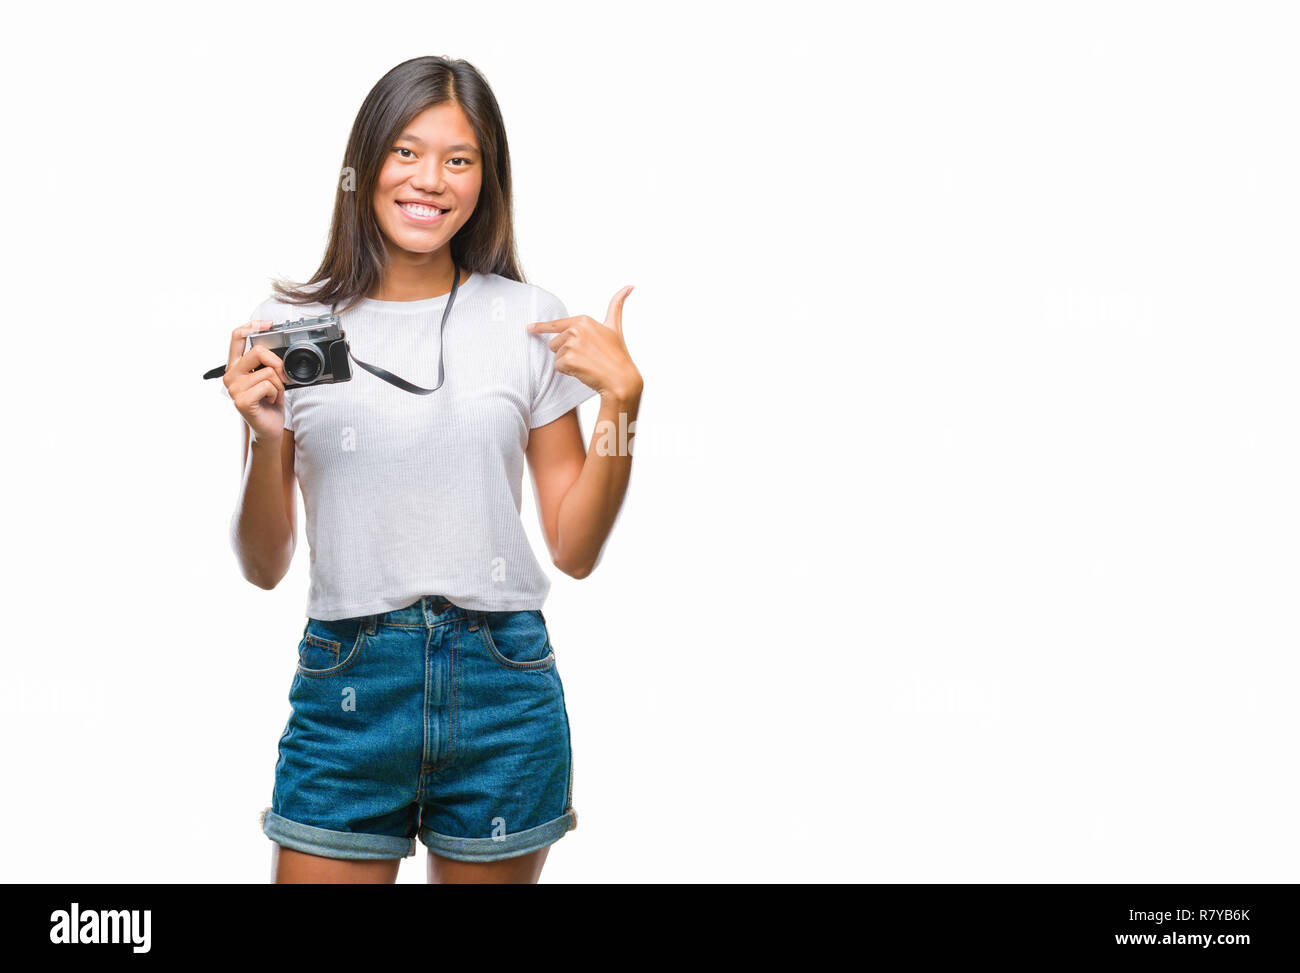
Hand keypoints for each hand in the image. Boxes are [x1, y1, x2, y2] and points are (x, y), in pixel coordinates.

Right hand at [225, 320, 288, 444]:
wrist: (269, 428)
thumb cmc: (269, 403)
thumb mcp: (268, 378)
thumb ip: (267, 363)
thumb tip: (278, 352)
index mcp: (236, 366)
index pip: (237, 337)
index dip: (252, 326)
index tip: (269, 324)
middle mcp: (231, 375)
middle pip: (257, 351)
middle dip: (277, 363)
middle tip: (282, 377)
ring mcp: (234, 388)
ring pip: (267, 371)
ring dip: (279, 384)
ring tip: (274, 395)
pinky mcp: (241, 400)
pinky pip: (268, 386)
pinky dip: (277, 394)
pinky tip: (271, 402)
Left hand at [526, 286, 642, 402]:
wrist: (621, 378)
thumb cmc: (618, 354)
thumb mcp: (615, 326)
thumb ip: (617, 305)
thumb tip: (629, 286)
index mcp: (583, 320)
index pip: (556, 324)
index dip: (541, 327)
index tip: (529, 328)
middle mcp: (575, 329)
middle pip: (555, 343)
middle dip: (566, 352)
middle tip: (586, 357)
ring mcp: (571, 344)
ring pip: (556, 356)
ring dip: (568, 363)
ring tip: (586, 364)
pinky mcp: (568, 359)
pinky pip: (558, 367)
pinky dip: (568, 372)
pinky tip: (583, 371)